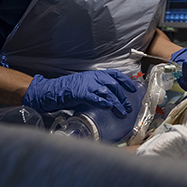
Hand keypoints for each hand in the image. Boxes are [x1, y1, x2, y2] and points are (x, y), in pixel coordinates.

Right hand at [22, 69, 136, 117]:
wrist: (52, 91)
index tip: (134, 89)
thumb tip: (110, 99)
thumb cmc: (69, 90)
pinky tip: (109, 107)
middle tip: (128, 107)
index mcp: (96, 74)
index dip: (126, 81)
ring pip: (108, 93)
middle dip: (123, 97)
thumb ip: (98, 89)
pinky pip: (95, 97)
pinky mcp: (81, 93)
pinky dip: (103, 102)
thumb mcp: (86, 85)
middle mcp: (94, 77)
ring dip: (117, 103)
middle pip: (114, 85)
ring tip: (122, 112)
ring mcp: (88, 84)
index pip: (115, 75)